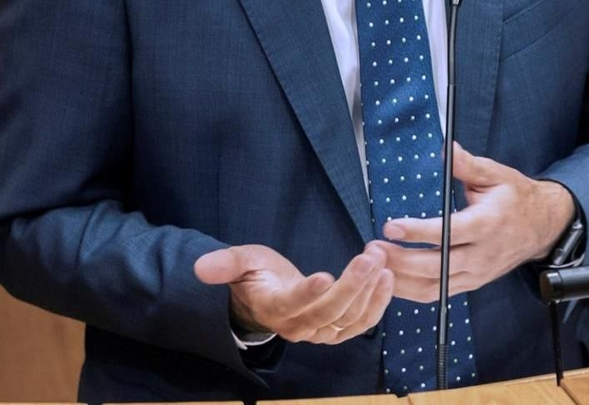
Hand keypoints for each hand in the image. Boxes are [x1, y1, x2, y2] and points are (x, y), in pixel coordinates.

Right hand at [193, 242, 394, 343]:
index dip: (308, 293)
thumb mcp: (240, 262)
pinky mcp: (335, 330)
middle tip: (372, 256)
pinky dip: (377, 304)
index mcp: (273, 308)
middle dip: (353, 284)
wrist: (264, 298)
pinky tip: (388, 279)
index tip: (325, 274)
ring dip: (370, 292)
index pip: (292, 303)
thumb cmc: (254, 276)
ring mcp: (319, 332)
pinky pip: (360, 324)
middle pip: (329, 312)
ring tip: (382, 262)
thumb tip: (200, 267)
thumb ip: (226, 264)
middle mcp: (297, 327)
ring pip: (349, 319)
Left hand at [369, 143, 574, 302]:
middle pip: (437, 267)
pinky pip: (438, 294)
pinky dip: (412, 292)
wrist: (542, 226)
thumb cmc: (515, 198)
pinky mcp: (472, 283)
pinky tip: (391, 280)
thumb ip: (468, 165)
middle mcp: (482, 254)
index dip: (419, 232)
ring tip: (375, 265)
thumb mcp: (496, 174)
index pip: (450, 233)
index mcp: (488, 225)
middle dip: (401, 261)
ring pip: (435, 287)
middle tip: (373, 249)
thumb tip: (447, 149)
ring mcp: (477, 273)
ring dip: (401, 280)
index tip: (392, 226)